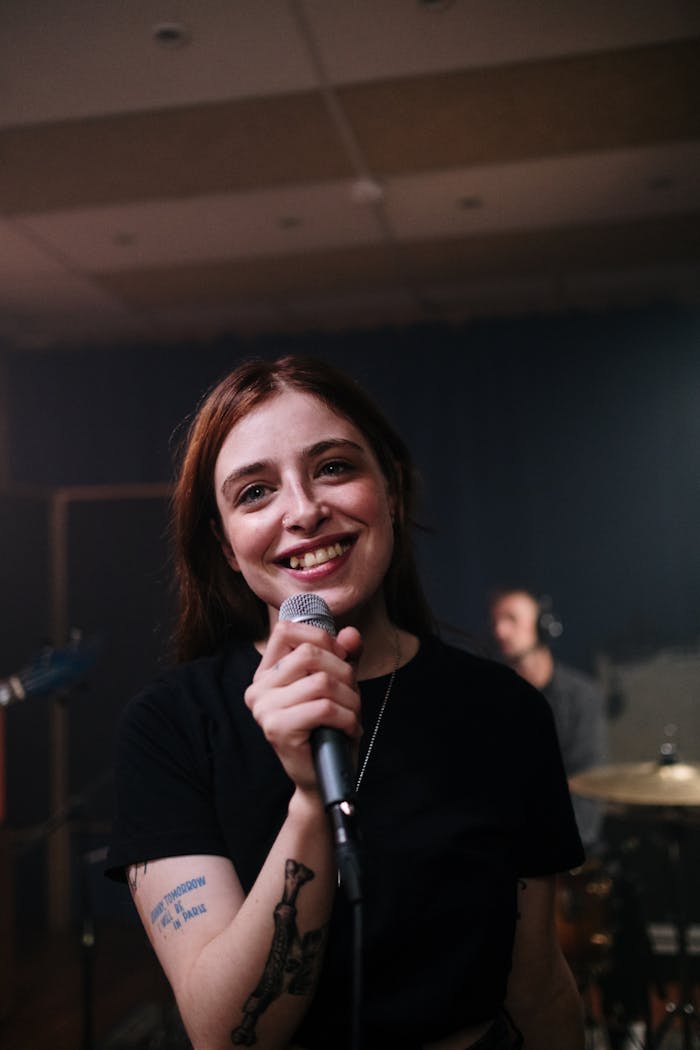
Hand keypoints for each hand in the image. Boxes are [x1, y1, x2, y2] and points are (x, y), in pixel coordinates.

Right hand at [245, 620, 362, 792]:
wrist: (322, 777)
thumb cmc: (329, 728)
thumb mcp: (339, 683)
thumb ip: (344, 655)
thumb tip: (351, 634)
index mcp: (267, 673)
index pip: (286, 630)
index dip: (320, 637)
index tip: (339, 657)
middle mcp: (258, 688)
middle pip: (309, 653)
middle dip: (344, 671)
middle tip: (351, 694)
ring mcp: (264, 709)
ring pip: (322, 681)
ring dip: (350, 698)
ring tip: (352, 714)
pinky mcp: (277, 729)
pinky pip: (324, 708)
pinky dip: (347, 717)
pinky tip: (349, 728)